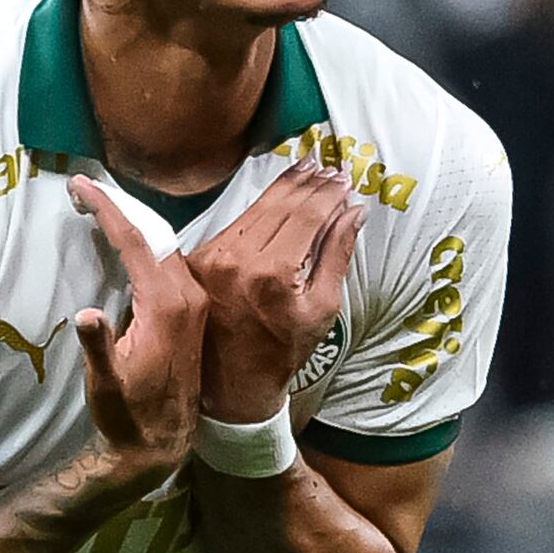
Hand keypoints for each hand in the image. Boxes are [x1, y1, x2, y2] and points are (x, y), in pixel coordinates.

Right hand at [66, 174, 204, 480]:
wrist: (161, 443)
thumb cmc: (128, 415)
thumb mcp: (106, 384)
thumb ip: (97, 347)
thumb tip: (85, 315)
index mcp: (166, 306)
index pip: (134, 241)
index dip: (106, 208)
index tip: (81, 183)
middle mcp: (187, 297)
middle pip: (153, 234)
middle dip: (119, 206)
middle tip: (86, 186)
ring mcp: (193, 304)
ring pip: (164, 246)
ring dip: (134, 224)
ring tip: (101, 203)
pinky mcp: (191, 312)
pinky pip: (169, 264)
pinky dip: (146, 245)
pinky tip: (128, 239)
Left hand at [187, 162, 361, 421]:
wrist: (233, 386)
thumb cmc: (284, 352)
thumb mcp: (322, 309)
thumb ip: (337, 255)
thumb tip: (354, 211)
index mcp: (273, 274)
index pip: (307, 216)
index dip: (328, 194)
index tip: (345, 178)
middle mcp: (238, 259)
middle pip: (280, 205)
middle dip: (308, 183)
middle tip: (329, 166)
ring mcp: (213, 257)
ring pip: (256, 208)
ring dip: (284, 188)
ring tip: (307, 170)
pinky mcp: (198, 259)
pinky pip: (236, 223)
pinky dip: (260, 207)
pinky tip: (277, 195)